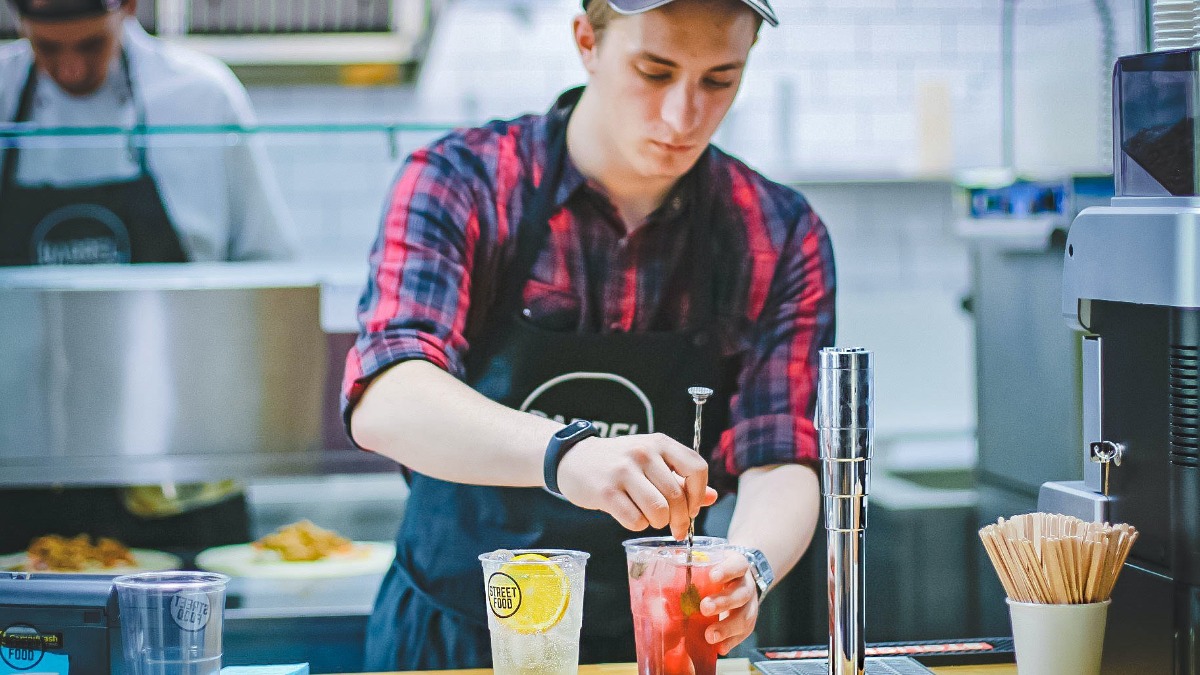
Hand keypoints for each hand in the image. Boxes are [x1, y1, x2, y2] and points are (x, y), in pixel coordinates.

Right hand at [556, 433, 717, 539]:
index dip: (698, 494)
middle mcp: (643, 453)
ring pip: (658, 510)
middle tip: (676, 529)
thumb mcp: (652, 462)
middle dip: (680, 520)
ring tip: (651, 520)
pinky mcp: (606, 492)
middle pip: (677, 496)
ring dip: (658, 523)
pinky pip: (634, 520)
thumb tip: (711, 497)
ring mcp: (623, 471)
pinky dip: (637, 525)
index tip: (691, 509)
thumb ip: (681, 478)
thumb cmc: (618, 463)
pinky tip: (631, 516)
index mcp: (660, 443)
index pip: (696, 468)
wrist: (573, 459)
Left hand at [700, 552, 758, 654]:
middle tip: (704, 608)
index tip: (712, 576)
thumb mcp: (709, 560)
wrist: (738, 578)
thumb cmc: (716, 569)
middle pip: (741, 594)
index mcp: (738, 565)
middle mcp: (747, 585)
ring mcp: (750, 604)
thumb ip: (692, 562)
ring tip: (709, 636)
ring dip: (727, 628)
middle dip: (723, 602)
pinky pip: (743, 634)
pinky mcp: (749, 622)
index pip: (737, 565)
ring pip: (745, 617)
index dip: (727, 570)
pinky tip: (720, 648)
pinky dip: (731, 642)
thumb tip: (671, 558)